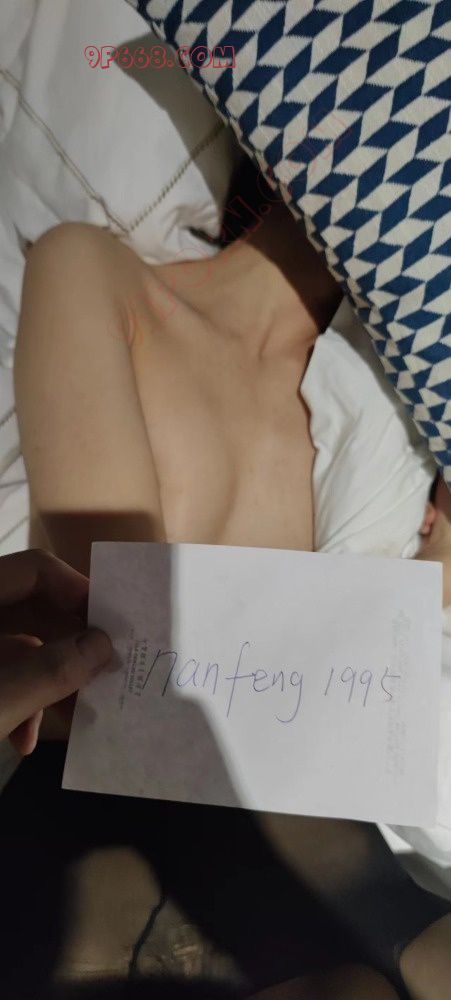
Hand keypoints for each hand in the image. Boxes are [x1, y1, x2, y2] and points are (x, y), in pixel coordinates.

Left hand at [0, 549, 112, 754]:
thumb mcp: (1, 698)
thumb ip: (53, 670)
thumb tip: (103, 645)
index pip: (34, 569)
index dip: (76, 590)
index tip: (112, 625)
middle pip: (30, 609)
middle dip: (68, 646)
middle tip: (103, 671)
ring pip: (17, 647)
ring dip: (46, 681)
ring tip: (73, 713)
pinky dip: (17, 700)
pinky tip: (24, 738)